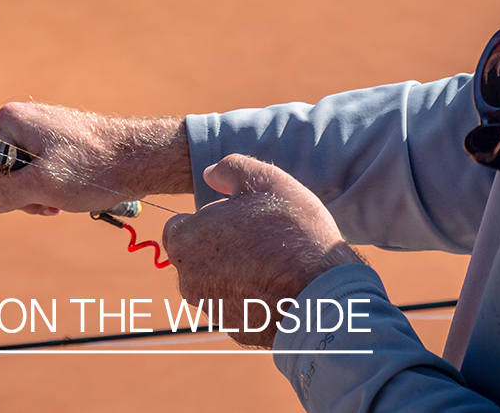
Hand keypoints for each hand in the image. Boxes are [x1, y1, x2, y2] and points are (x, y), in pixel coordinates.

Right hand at [0, 102, 191, 215]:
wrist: (141, 158)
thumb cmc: (94, 167)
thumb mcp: (41, 185)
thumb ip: (4, 193)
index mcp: (11, 120)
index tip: (16, 200)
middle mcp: (23, 121)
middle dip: (18, 195)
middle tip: (46, 203)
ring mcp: (42, 133)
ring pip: (20, 176)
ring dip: (36, 196)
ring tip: (61, 201)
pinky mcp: (60, 145)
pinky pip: (40, 173)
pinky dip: (50, 190)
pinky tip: (68, 197)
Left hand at [162, 154, 361, 348]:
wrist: (321, 295)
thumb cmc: (292, 232)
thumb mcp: (266, 180)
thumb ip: (229, 169)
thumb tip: (209, 174)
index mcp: (185, 241)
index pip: (178, 226)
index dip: (207, 218)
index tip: (236, 218)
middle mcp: (188, 280)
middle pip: (195, 256)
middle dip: (217, 246)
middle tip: (256, 237)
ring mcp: (211, 309)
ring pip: (215, 282)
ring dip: (235, 271)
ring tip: (273, 261)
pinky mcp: (235, 330)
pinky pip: (237, 306)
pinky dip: (251, 296)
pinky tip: (279, 285)